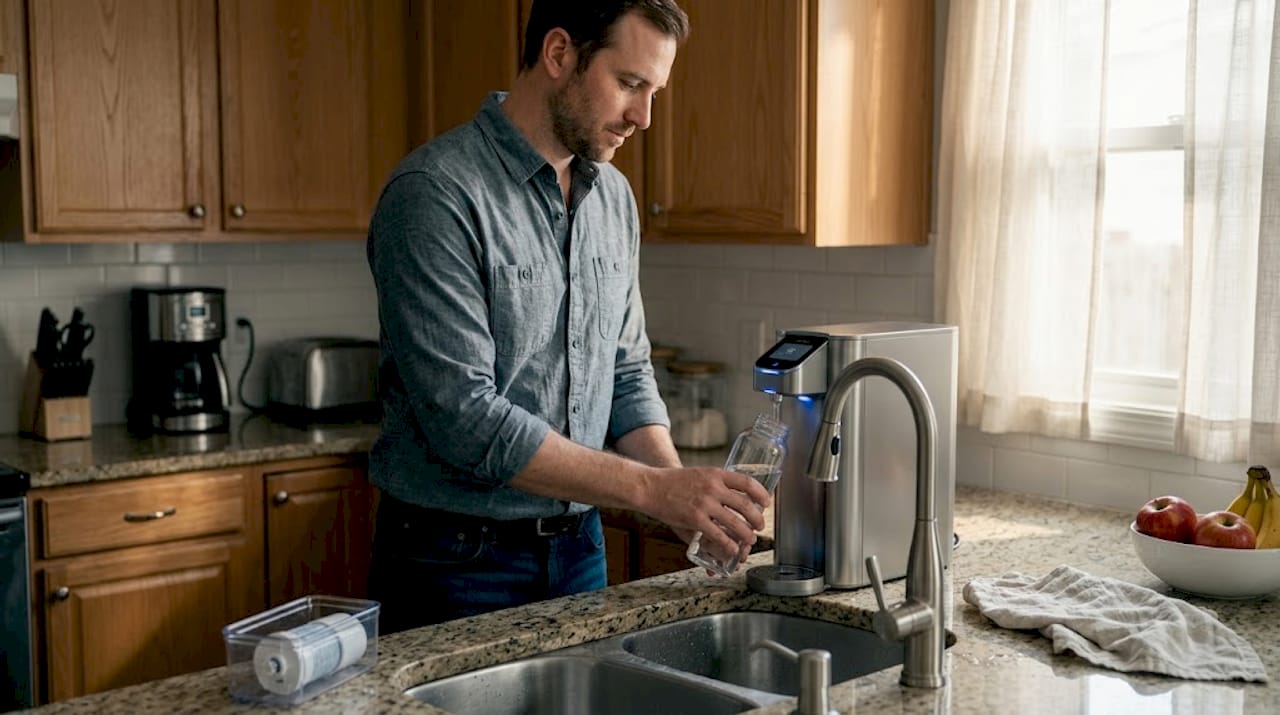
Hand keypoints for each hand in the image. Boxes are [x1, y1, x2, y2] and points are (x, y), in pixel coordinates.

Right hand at [640, 466, 770, 566]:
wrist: (651, 487)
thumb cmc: (674, 482)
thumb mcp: (700, 474)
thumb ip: (717, 483)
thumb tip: (735, 496)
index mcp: (716, 474)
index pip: (747, 482)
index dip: (761, 494)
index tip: (766, 503)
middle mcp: (713, 487)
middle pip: (746, 505)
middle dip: (757, 519)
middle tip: (760, 526)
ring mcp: (704, 504)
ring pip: (736, 523)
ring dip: (747, 535)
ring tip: (750, 540)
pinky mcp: (695, 519)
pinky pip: (718, 535)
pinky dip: (729, 545)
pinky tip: (732, 549)